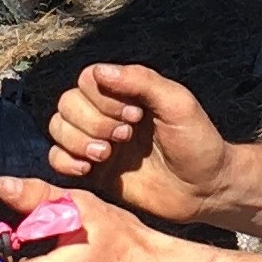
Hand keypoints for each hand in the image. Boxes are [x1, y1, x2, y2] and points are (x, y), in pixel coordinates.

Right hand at [44, 62, 230, 225]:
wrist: (205, 189)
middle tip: (124, 137)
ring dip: (76, 140)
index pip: (87, 81)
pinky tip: (88, 169)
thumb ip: (142, 81)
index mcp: (125, 94)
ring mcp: (97, 143)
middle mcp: (106, 114)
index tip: (135, 116)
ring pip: (58, 129)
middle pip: (67, 104)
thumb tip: (100, 72)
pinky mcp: (93, 172)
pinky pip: (56, 160)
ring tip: (107, 155)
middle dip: (91, 121)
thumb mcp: (177, 103)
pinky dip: (63, 161)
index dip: (102, 98)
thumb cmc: (198, 142)